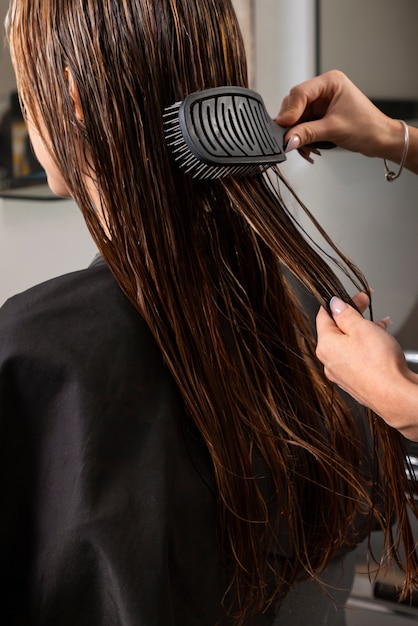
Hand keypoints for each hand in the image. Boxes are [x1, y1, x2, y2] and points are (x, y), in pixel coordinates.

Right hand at [276, 70, 403, 163]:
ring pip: (296, 117)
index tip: (283, 127)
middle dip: (292, 124)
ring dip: (296, 134)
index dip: (290, 111)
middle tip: (291, 139)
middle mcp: (324, 90)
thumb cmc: (368, 127)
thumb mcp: (334, 130)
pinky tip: (306, 146)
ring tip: (303, 147)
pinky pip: (302, 125)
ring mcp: (320, 103)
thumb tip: (288, 140)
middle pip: (294, 104)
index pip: (300, 93)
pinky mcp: (319, 116)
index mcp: (330, 82)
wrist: (380, 139)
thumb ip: (307, 134)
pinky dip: (301, 137)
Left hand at [316, 293, 417, 438]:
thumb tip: (334, 304)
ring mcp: (341, 374)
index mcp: (325, 346)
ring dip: (362, 331)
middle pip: (336, 330)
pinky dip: (366, 348)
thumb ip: (345, 313)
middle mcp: (329, 362)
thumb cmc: (379, 364)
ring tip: (380, 325)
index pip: (323, 316)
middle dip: (352, 316)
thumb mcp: (361, 328)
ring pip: (348, 345)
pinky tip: (380, 344)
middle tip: (366, 305)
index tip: (352, 296)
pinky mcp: (354, 382)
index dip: (338, 302)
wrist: (395, 395)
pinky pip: (356, 358)